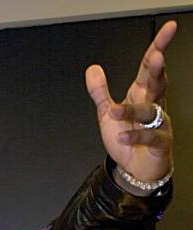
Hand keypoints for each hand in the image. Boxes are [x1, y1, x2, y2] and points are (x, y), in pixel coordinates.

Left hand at [86, 20, 175, 182]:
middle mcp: (152, 105)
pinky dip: (134, 137)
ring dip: (131, 110)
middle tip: (156, 57)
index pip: (149, 66)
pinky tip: (122, 136)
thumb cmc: (126, 140)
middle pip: (157, 82)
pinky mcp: (159, 143)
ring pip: (149, 111)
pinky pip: (150, 137)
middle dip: (158, 68)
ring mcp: (158, 123)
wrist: (135, 168)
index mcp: (141, 94)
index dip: (158, 46)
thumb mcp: (107, 113)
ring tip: (115, 112)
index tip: (168, 30)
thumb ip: (100, 92)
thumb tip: (92, 69)